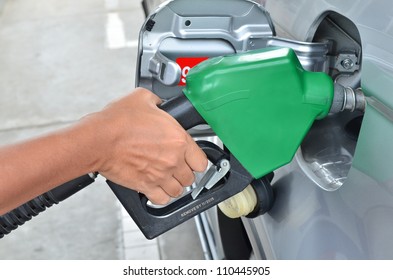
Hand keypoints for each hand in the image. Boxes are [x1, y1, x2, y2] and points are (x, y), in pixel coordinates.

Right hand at [87, 88, 207, 204]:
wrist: (98, 140)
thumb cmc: (117, 121)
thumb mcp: (142, 99)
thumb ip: (157, 102)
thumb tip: (159, 103)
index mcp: (178, 139)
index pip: (201, 161)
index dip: (196, 160)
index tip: (191, 159)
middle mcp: (173, 160)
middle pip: (190, 177)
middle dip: (184, 172)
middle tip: (175, 167)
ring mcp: (160, 175)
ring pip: (178, 190)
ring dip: (174, 185)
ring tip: (166, 178)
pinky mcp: (146, 186)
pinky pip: (162, 200)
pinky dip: (161, 196)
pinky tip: (156, 188)